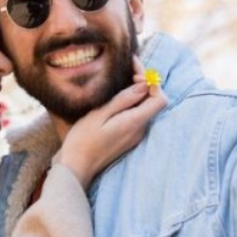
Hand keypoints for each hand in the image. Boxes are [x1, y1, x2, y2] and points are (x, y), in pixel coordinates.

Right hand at [55, 61, 166, 187]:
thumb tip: (143, 85)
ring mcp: (135, 136)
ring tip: (122, 80)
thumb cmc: (83, 140)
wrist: (76, 166)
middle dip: (145, 84)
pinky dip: (132, 104)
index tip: (133, 73)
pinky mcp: (128, 139)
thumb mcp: (99, 115)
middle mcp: (140, 130)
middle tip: (128, 70)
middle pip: (154, 102)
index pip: (160, 99)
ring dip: (138, 93)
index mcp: (134, 122)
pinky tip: (117, 99)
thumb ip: (123, 100)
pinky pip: (137, 116)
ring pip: (146, 109)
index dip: (151, 82)